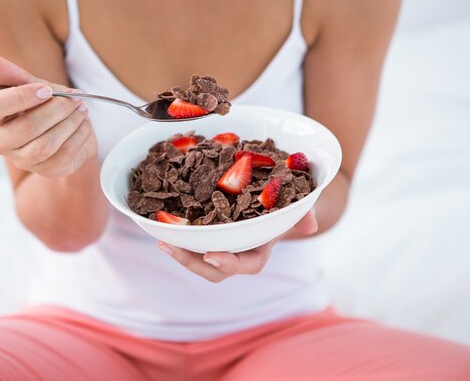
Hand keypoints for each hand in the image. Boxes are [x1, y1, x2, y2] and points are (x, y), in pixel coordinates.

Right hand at [0, 54, 96, 176]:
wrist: (69, 132)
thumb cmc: (45, 107)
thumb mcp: (33, 87)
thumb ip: (15, 76)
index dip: (21, 97)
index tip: (46, 89)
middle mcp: (2, 142)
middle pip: (27, 127)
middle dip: (57, 109)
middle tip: (74, 98)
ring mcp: (23, 160)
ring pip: (46, 144)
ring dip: (70, 122)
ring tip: (82, 108)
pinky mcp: (46, 170)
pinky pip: (64, 154)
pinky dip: (79, 135)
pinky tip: (84, 124)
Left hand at [157, 210, 318, 282]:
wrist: (271, 200)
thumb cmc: (282, 205)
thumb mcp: (294, 206)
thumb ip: (303, 214)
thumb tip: (310, 225)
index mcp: (258, 251)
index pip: (246, 265)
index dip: (229, 264)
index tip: (213, 255)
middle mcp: (236, 254)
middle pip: (214, 270)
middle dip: (193, 263)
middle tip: (173, 249)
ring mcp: (219, 247)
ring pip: (198, 259)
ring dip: (179, 253)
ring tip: (161, 242)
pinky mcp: (205, 237)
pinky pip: (190, 243)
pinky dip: (175, 238)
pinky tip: (159, 228)